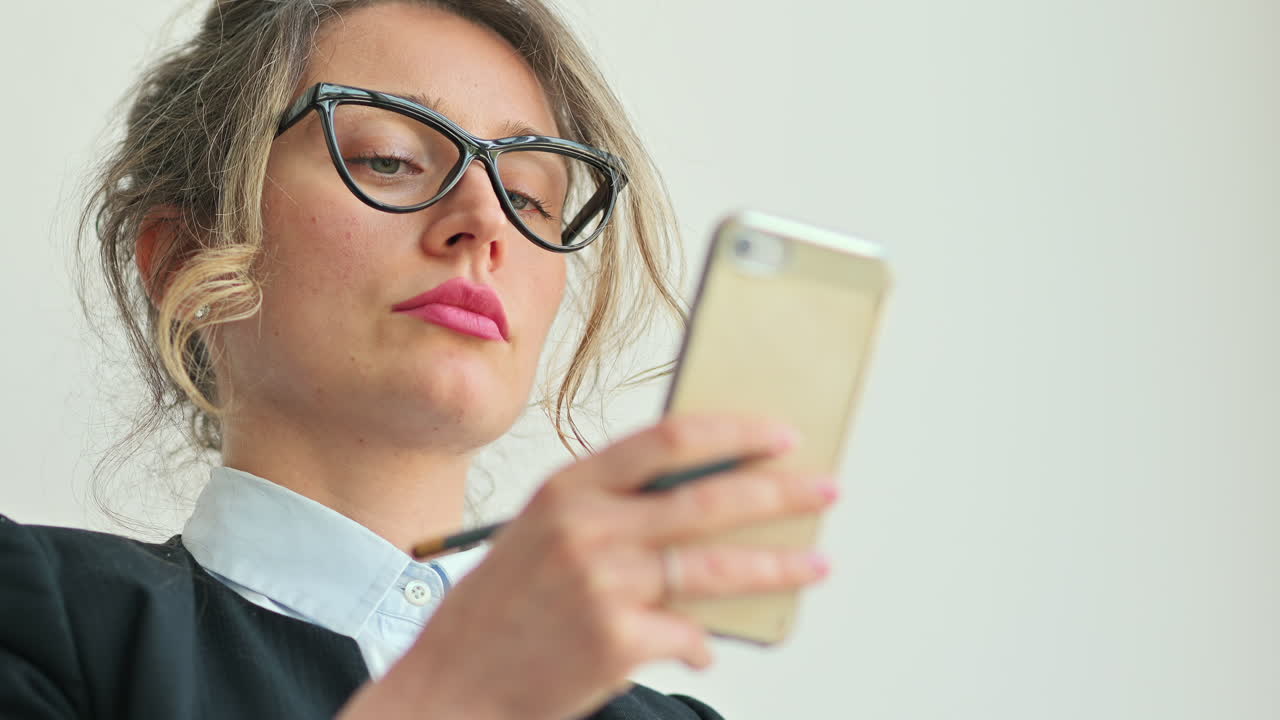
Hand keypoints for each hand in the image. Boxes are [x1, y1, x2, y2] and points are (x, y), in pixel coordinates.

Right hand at [338, 413, 836, 719]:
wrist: (447, 689)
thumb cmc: (496, 615)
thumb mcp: (539, 538)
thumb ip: (609, 514)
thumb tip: (702, 509)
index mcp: (565, 489)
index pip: (667, 438)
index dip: (732, 432)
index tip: (779, 434)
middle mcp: (584, 528)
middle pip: (707, 498)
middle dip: (779, 492)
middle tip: (825, 488)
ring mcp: (602, 584)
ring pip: (716, 568)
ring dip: (778, 566)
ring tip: (818, 564)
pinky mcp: (616, 641)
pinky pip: (688, 636)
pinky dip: (702, 645)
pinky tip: (706, 649)